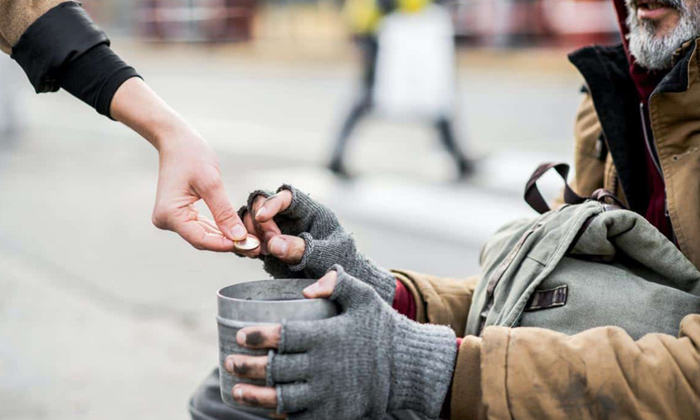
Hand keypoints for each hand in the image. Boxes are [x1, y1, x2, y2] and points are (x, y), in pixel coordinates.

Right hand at [111, 78, 248, 250]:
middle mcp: (166, 220)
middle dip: (229, 243)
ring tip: (252, 241)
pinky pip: (201, 226)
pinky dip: (219, 229)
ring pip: (203, 235)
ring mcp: (171, 218)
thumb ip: (224, 212)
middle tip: (256, 247)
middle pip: (202, 240)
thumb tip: (238, 237)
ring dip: (226, 238)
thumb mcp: (211, 183)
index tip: (249, 246)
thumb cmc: (191, 155)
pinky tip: (238, 232)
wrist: (175, 140)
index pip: (201, 239)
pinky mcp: (178, 214)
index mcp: (169, 214)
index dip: (226, 245)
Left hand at [224, 266, 457, 419]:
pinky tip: (267, 410)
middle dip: (247, 367)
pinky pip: (299, 418)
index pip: (283, 336)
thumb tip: (308, 285)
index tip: (242, 336)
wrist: (409, 368)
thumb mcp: (365, 297)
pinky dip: (280, 415)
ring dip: (255, 396)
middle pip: (275, 369)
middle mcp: (323, 367)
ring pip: (281, 398)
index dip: (259, 337)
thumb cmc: (382, 328)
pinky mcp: (334, 414)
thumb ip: (337, 283)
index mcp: (327, 337)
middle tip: (230, 362)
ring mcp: (328, 394)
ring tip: (237, 391)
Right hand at [239, 185, 395, 302]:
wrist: (339, 284)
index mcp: (309, 211)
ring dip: (248, 232)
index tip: (262, 217)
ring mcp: (277, 230)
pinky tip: (249, 254)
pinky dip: (244, 244)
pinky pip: (248, 238)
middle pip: (262, 203)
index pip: (288, 196)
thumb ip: (303, 249)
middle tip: (266, 245)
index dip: (272, 202)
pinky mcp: (268, 246)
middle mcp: (290, 217)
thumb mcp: (326, 255)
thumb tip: (274, 244)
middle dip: (259, 221)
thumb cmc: (340, 262)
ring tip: (257, 251)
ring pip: (251, 219)